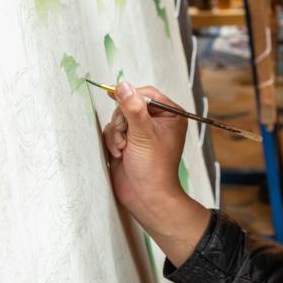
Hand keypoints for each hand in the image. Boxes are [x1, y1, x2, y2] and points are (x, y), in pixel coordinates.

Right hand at [102, 82, 187, 218]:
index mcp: (170, 115)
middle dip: (122, 121)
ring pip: (118, 118)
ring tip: (124, 149)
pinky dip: (113, 141)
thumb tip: (123, 85)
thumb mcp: (143, 134)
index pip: (147, 93)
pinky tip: (119, 154)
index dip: (131, 96)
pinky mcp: (128, 141)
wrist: (146, 197)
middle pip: (129, 104)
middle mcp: (157, 121)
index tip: (114, 97)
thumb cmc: (154, 168)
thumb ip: (132, 108)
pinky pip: (113, 130)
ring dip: (117, 133)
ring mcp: (141, 131)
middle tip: (126, 137)